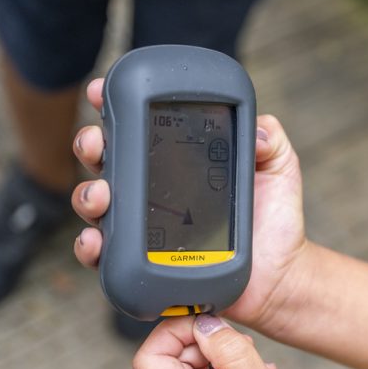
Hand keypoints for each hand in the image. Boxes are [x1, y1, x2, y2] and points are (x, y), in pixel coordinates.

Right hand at [72, 77, 308, 333]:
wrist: (280, 275)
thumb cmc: (274, 221)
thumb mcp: (278, 170)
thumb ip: (270, 141)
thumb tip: (258, 130)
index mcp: (176, 162)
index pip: (138, 129)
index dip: (114, 108)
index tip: (101, 92)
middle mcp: (153, 191)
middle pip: (105, 161)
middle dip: (90, 145)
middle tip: (96, 143)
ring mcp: (144, 228)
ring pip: (97, 205)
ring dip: (87, 195)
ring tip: (99, 195)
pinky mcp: (144, 265)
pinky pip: (106, 256)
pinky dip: (91, 247)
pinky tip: (95, 240)